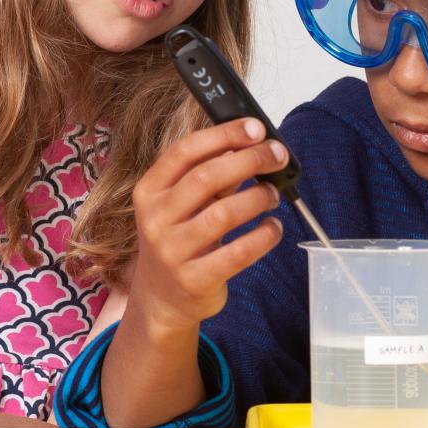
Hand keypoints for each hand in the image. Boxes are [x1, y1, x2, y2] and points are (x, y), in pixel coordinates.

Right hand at [127, 118, 288, 333]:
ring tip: (273, 195)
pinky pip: (239, 252)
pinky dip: (264, 235)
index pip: (185, 151)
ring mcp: (172, 251)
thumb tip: (252, 142)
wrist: (161, 298)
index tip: (255, 128)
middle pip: (207, 177)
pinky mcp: (195, 279)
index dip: (224, 135)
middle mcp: (156, 219)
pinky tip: (273, 227)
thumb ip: (211, 174)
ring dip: (258, 198)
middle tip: (277, 156)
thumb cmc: (178, 239)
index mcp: (150, 191)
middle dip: (249, 160)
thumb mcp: (182, 204)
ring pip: (224, 214)